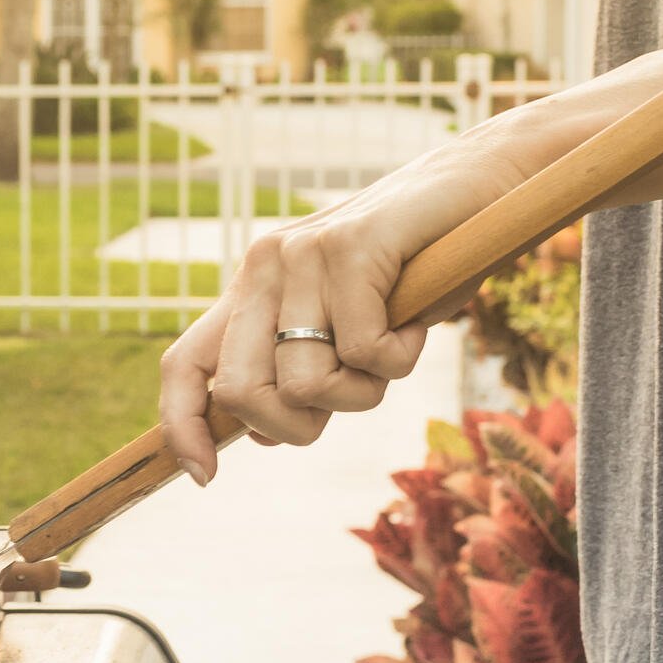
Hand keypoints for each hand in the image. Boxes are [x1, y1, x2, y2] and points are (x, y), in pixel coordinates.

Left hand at [158, 121, 539, 482]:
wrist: (479, 186)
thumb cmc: (416, 268)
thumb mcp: (346, 326)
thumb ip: (299, 371)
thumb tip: (262, 438)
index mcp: (252, 289)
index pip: (185, 364)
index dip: (183, 427)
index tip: (203, 476)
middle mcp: (263, 266)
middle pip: (242, 392)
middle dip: (297, 426)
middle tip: (352, 393)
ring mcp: (302, 253)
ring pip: (309, 384)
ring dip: (365, 390)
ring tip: (394, 343)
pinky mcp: (350, 246)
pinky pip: (366, 354)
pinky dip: (403, 357)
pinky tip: (416, 319)